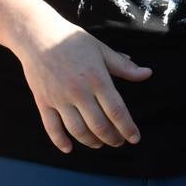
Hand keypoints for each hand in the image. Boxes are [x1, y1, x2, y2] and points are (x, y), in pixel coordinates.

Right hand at [14, 16, 150, 152]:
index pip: (117, 111)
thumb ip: (124, 66)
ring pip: (77, 130)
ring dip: (91, 142)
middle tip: (119, 142)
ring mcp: (59, 99)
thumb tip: (147, 74)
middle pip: (98, 125)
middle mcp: (79, 92)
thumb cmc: (74, 42)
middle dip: (112, 138)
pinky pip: (51, 128)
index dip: (127, 128)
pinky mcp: (43, 102)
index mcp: (97, 79)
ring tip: (100, 144)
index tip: (135, 138)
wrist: (38, 36)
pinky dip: (60, 141)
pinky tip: (69, 149)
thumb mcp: (102, 50)